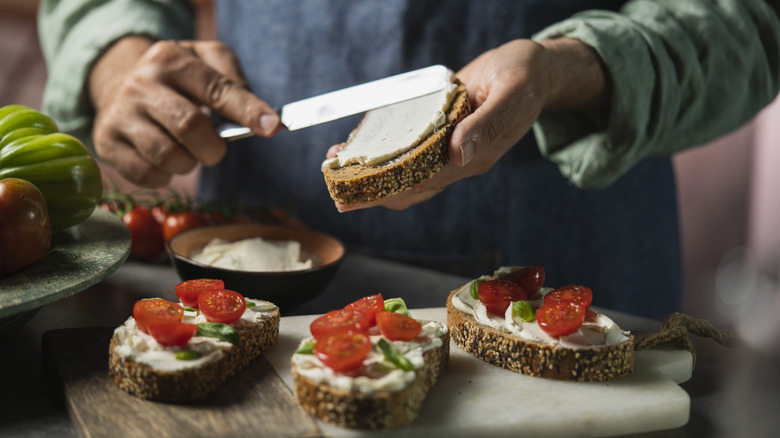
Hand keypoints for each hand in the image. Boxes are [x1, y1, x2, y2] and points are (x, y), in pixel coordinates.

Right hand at [89, 37, 280, 186]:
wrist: (120, 84)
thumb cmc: (178, 79)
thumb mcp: (207, 61)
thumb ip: (234, 80)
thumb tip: (261, 117)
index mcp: (170, 59)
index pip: (217, 88)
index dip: (247, 110)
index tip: (272, 127)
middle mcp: (140, 84)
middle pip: (190, 126)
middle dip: (214, 148)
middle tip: (215, 149)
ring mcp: (119, 114)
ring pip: (167, 156)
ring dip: (189, 164)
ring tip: (186, 151)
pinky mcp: (107, 143)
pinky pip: (146, 175)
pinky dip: (165, 176)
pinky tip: (164, 160)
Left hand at [331, 38, 609, 211]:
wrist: (534, 72)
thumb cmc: (525, 78)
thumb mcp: (512, 94)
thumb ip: (487, 125)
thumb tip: (458, 155)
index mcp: (474, 157)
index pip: (424, 181)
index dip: (388, 188)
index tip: (356, 192)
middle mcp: (458, 160)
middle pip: (409, 185)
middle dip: (371, 189)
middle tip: (335, 190)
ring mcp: (449, 149)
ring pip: (406, 171)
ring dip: (372, 173)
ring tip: (336, 166)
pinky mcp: (443, 134)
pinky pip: (410, 150)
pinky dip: (385, 151)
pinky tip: (361, 144)